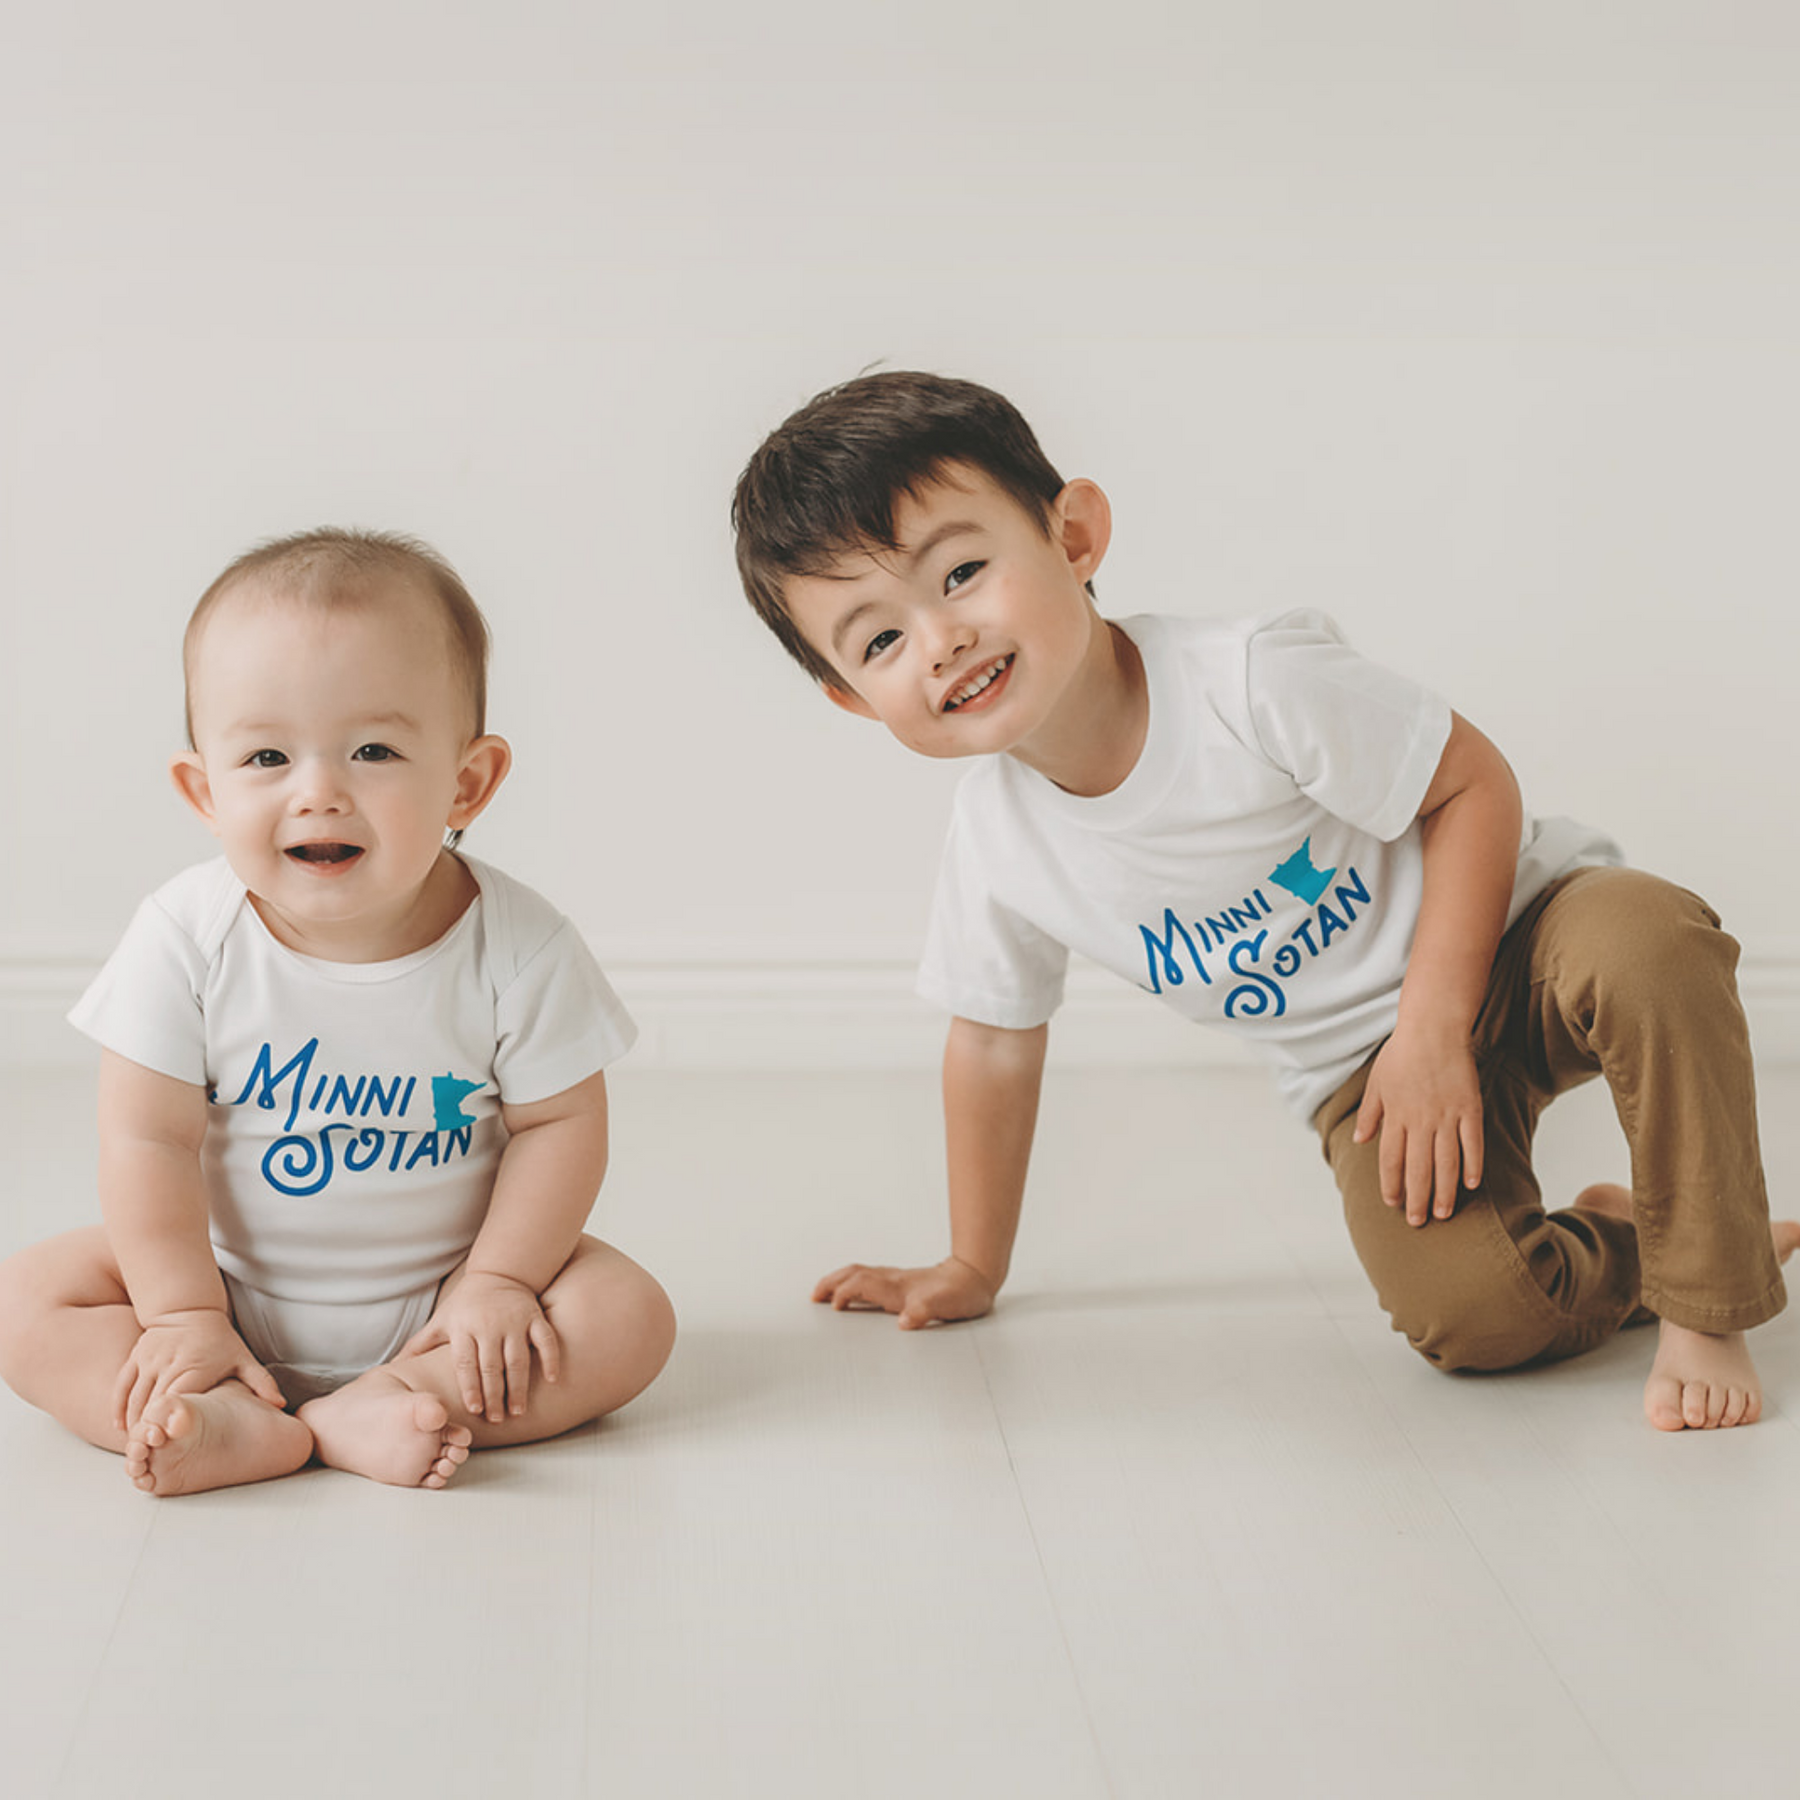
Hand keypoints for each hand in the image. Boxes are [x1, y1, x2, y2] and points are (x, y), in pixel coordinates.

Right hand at [113, 1309, 285, 1430]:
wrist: (189, 1307)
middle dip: (150, 1431)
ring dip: (134, 1424)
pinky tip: (122, 1428)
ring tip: (138, 1446)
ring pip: (134, 1400)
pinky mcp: (135, 1358)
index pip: (180, 1404)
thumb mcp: (243, 1359)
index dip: (173, 1427)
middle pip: (153, 1406)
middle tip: (149, 1455)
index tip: (171, 1447)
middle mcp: (168, 1365)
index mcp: (195, 1369)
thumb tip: (281, 1405)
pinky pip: (121, 1387)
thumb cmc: (219, 1339)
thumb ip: (261, 1383)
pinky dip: (119, 1409)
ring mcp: (149, 1362)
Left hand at [400, 1271, 560, 1422]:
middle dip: (494, 1395)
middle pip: (492, 1367)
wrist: (499, 1272)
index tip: (475, 1409)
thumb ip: (420, 1345)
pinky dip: (551, 1359)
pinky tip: (552, 1380)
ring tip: (517, 1410)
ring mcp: (514, 1321)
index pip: (466, 1364)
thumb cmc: (466, 1303)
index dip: (470, 1387)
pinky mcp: (535, 1317)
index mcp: (464, 1328)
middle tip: (497, 1419)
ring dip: (519, 1387)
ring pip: (518, 1359)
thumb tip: (392, 1367)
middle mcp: (489, 1325)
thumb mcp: (441, 1320)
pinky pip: (546, 1340)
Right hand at [812, 1256, 996, 1329]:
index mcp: (898, 1288)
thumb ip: (923, 1313)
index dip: (844, 1294)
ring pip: (859, 1274)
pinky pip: (869, 1278)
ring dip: (838, 1280)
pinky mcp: (902, 1282)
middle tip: (813, 1295)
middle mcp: (894, 1281)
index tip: (833, 1307)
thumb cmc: (960, 1293)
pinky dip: (853, 1283)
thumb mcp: (944, 1306)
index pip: (861, 1285)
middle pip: (853, 1274)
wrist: (974, 1277)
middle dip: (830, 1283)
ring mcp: (897, 1279)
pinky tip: (854, 1291)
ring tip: (823, 1292)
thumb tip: (905, 1322)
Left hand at [1353, 1026, 1484, 1226]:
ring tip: (1444, 1213)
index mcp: (1395, 1116)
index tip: (1393, 1204)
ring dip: (1444, 1191)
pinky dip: (1472, 1165)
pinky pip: (1472, 1143)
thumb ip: (1370, 1114)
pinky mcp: (1470, 1108)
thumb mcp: (1376, 1082)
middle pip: (1418, 1168)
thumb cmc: (1402, 1053)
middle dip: (1417, 1198)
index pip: (1390, 1160)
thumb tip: (1359, 1138)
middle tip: (1418, 1222)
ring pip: (1445, 1162)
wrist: (1433, 1027)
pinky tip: (1471, 1185)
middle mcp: (1419, 1120)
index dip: (1391, 1185)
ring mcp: (1446, 1115)